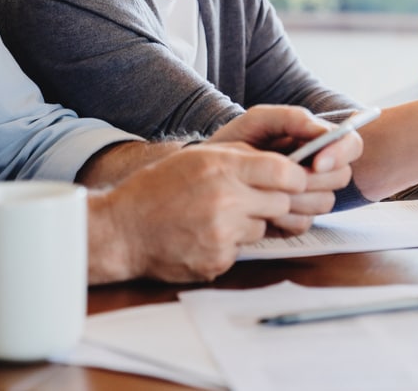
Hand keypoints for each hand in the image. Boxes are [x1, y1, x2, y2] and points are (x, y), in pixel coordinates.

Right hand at [90, 142, 306, 282]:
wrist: (121, 230)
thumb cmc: (157, 189)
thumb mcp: (197, 158)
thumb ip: (240, 157)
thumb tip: (284, 163)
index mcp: (222, 167)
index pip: (285, 172)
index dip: (295, 178)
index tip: (292, 180)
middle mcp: (225, 199)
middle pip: (282, 202)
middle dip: (273, 201)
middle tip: (250, 200)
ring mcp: (222, 233)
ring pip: (263, 227)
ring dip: (249, 223)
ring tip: (216, 217)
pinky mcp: (218, 260)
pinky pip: (242, 251)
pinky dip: (229, 244)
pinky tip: (203, 236)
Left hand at [213, 105, 362, 234]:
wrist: (205, 175)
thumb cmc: (234, 142)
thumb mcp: (258, 121)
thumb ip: (292, 118)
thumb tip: (322, 132)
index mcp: (315, 141)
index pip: (351, 145)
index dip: (340, 154)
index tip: (316, 162)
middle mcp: (318, 168)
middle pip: (342, 176)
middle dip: (316, 179)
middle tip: (287, 177)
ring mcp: (307, 195)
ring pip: (326, 202)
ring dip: (298, 199)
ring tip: (268, 190)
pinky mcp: (293, 219)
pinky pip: (304, 223)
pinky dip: (284, 217)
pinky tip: (263, 208)